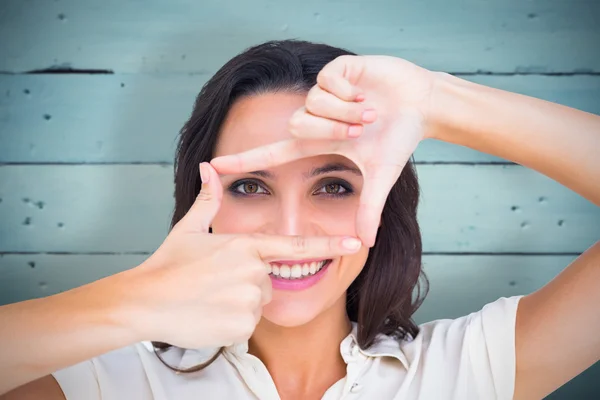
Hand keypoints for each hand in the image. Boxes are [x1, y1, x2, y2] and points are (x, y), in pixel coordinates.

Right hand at [126, 163, 361, 348]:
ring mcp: (249, 299)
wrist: (144, 302)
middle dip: (247, 283)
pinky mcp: (242, 324)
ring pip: (257, 303)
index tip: (356, 243)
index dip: (328, 244)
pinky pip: (246, 324)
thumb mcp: (189, 230)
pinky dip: (230, 322)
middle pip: (267, 280)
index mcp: (245, 245)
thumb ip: (208, 199)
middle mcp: (253, 271)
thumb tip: (208, 167)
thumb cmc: (167, 265)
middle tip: (215, 284)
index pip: (296, 244)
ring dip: (238, 303)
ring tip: (209, 298)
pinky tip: (209, 315)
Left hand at [211, 55, 437, 245]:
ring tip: (371, 110)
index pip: (272, 152)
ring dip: (347, 112)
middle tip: (363, 129)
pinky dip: (351, 92)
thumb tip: (367, 243)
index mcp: (318, 141)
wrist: (420, 104)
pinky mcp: (335, 69)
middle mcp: (315, 117)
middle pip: (297, 125)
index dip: (244, 160)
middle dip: (334, 129)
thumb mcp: (380, 176)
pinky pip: (328, 82)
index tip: (212, 166)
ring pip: (313, 104)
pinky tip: (366, 91)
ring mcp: (323, 92)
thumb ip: (368, 208)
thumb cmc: (397, 138)